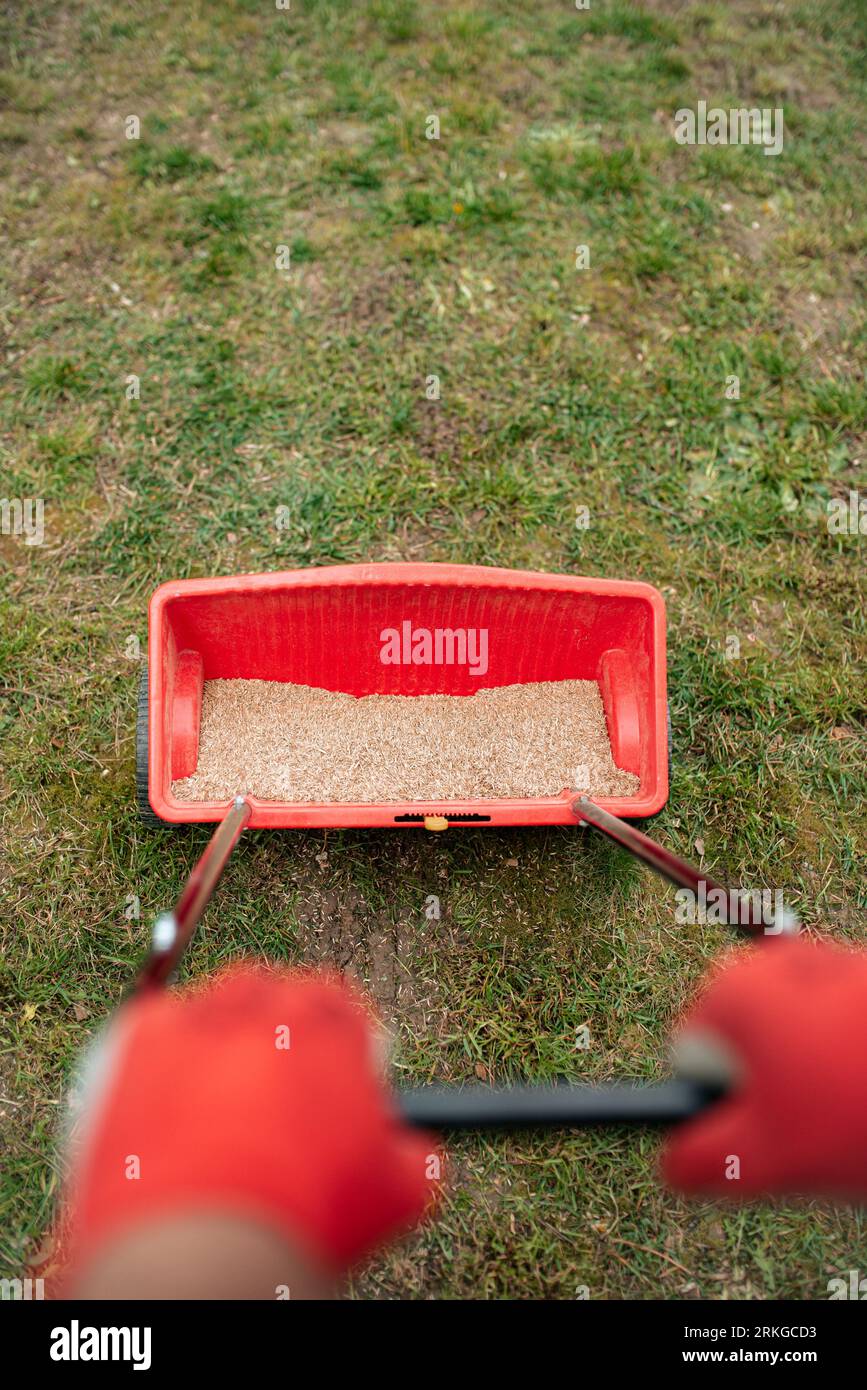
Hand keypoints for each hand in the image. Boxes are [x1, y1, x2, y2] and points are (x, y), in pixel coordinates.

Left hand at [63, 966, 437, 1280]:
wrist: (202, 1252)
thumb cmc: (300, 1223)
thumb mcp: (391, 1196)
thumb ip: (414, 1157)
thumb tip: (416, 1156)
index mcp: (334, 1024)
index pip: (340, 1007)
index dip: (334, 1046)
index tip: (324, 1079)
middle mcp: (267, 1002)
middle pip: (274, 998)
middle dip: (275, 1037)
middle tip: (269, 1092)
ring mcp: (199, 1016)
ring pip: (213, 1011)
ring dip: (218, 1045)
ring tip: (215, 1110)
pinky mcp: (139, 1037)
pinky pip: (154, 1031)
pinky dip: (160, 1064)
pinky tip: (167, 1112)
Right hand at [663, 937, 866, 1198]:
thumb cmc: (864, 1108)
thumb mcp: (770, 1155)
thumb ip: (701, 1159)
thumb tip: (671, 1164)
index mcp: (734, 992)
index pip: (692, 1059)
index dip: (728, 1108)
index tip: (773, 1131)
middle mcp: (775, 963)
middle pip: (748, 1049)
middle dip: (778, 1095)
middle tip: (824, 1131)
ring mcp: (828, 962)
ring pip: (799, 1045)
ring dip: (822, 1084)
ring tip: (863, 1113)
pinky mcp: (865, 978)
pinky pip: (840, 1033)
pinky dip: (858, 1065)